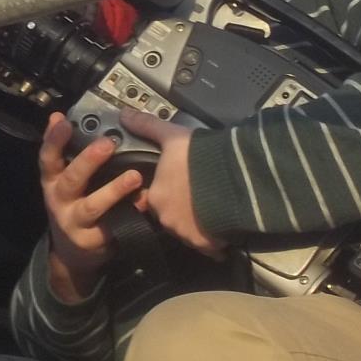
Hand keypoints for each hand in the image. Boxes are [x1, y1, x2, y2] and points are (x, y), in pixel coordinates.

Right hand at [38, 114, 145, 302]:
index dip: (53, 139)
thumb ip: (65, 151)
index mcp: (52, 181)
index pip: (48, 157)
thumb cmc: (73, 205)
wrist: (73, 254)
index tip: (63, 120)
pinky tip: (144, 202)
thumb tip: (62, 116)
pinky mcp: (93, 241)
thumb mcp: (63, 179)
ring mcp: (75, 222)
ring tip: (134, 177)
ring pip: (93, 206)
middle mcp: (59, 201)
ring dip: (113, 190)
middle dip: (88, 161)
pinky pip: (114, 226)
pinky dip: (130, 213)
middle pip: (70, 179)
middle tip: (108, 144)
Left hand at [118, 111, 218, 253]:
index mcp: (156, 196)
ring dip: (199, 222)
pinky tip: (225, 223)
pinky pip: (210, 244)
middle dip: (184, 208)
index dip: (169, 190)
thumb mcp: (173, 137)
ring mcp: (188, 235)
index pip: (156, 197)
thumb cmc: (201, 157)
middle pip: (172, 216)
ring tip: (216, 206)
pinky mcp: (208, 245)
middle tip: (201, 194)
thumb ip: (147, 127)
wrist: (236, 180)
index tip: (183, 184)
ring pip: (190, 230)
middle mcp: (167, 220)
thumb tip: (124, 114)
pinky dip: (215, 237)